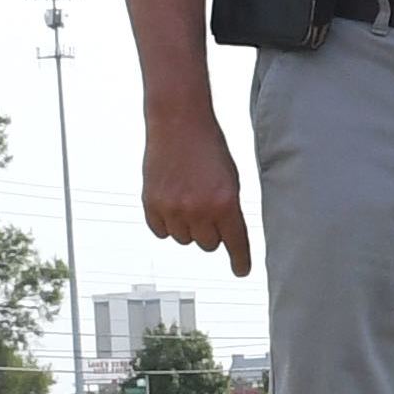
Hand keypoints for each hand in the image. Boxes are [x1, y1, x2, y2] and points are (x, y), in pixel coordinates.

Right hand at [142, 109, 251, 276]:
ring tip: (189, 197)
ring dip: (188, 226)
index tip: (241, 270)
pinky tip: (171, 201)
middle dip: (211, 231)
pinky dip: (167, 223)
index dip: (240, 260)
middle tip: (208, 207)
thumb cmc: (209, 147)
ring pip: (184, 239)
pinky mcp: (151, 205)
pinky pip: (161, 232)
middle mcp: (199, 210)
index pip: (236, 242)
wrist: (179, 122)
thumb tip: (227, 237)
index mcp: (226, 202)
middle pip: (209, 245)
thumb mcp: (231, 178)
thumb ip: (229, 209)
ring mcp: (173, 209)